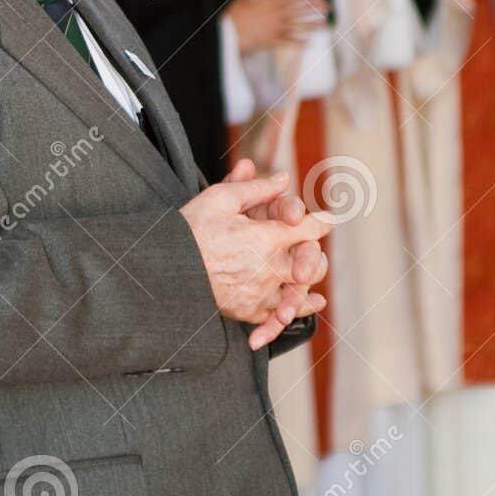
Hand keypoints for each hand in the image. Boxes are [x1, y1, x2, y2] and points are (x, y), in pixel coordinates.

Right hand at [181, 167, 331, 347]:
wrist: (165, 268)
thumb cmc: (190, 229)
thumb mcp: (221, 198)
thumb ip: (256, 189)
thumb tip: (284, 177)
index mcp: (268, 238)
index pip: (309, 229)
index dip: (321, 223)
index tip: (328, 220)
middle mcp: (269, 268)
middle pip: (311, 267)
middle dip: (314, 258)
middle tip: (313, 254)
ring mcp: (259, 293)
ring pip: (297, 297)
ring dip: (307, 293)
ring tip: (317, 296)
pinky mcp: (246, 311)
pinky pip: (274, 317)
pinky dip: (286, 315)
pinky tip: (295, 313)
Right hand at [226, 0, 325, 54]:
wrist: (228, 32)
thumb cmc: (233, 14)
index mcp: (270, 2)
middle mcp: (276, 15)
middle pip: (300, 11)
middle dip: (314, 8)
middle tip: (328, 8)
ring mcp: (275, 29)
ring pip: (298, 26)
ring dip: (313, 26)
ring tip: (325, 26)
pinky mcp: (271, 42)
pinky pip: (288, 42)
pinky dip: (299, 42)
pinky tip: (309, 43)